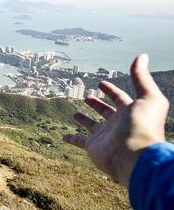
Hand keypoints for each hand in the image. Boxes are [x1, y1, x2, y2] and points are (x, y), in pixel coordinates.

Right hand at [63, 54, 168, 185]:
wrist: (134, 156)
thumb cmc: (143, 126)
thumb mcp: (147, 96)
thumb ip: (142, 77)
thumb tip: (142, 55)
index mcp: (130, 111)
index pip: (119, 98)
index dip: (110, 90)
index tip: (101, 83)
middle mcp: (117, 124)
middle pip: (105, 111)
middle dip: (97, 103)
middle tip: (87, 96)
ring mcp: (105, 135)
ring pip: (92, 125)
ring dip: (84, 119)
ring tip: (75, 112)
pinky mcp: (93, 146)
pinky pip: (79, 141)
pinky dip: (71, 138)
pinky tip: (63, 136)